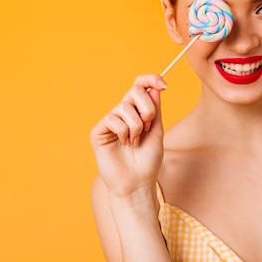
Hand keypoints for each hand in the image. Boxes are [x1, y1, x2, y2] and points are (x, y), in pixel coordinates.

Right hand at [90, 74, 166, 197]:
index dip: (151, 79)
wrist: (138, 182)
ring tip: (135, 142)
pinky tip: (124, 144)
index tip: (163, 85)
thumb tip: (155, 87)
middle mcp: (123, 113)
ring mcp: (110, 121)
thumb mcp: (157, 130)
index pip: (140, 85)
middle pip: (135, 91)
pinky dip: (124, 132)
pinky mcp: (98, 131)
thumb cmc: (148, 159)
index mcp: (138, 111)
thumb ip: (155, 109)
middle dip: (147, 109)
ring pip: (125, 107)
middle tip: (148, 127)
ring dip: (137, 126)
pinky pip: (112, 119)